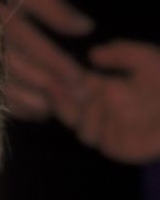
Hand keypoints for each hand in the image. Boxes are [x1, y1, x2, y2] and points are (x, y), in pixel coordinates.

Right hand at [0, 0, 93, 120]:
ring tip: (58, 108)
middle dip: (50, 86)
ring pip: (2, 86)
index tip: (79, 79)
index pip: (31, 42)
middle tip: (78, 102)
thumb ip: (53, 6)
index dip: (55, 63)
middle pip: (19, 68)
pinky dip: (14, 106)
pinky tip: (34, 111)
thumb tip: (86, 28)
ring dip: (32, 102)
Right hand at [54, 42, 159, 163]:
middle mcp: (103, 110)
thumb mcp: (146, 58)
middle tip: (52, 86)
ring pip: (78, 124)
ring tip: (88, 97)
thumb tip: (91, 54)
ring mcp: (108, 129)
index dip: (62, 79)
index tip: (52, 70)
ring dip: (78, 110)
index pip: (76, 85)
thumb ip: (120, 53)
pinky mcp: (115, 146)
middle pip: (69, 109)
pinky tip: (102, 108)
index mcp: (108, 89)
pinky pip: (94, 136)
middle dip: (59, 99)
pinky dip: (93, 122)